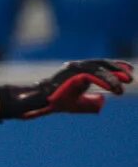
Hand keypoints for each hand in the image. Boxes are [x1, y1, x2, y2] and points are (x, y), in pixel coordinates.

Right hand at [0, 59, 132, 119]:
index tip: (129, 71)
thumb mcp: (76, 101)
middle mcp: (77, 65)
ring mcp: (74, 68)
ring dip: (113, 79)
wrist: (37, 100)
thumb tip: (102, 101)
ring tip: (122, 89)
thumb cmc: (54, 101)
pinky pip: (93, 76)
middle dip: (118, 70)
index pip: (101, 65)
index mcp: (79, 69)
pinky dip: (105, 81)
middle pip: (103, 64)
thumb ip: (88, 99)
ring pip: (99, 70)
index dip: (116, 67)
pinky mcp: (73, 73)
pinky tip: (114, 88)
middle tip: (130, 78)